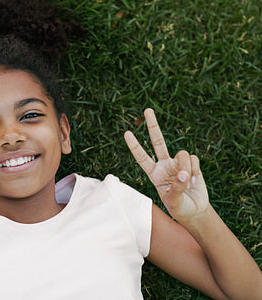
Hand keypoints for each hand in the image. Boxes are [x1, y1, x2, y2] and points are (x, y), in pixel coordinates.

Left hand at [124, 109, 209, 223]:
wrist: (195, 211)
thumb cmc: (179, 208)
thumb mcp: (173, 202)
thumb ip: (177, 188)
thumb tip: (184, 174)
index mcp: (154, 174)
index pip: (142, 157)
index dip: (135, 145)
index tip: (126, 133)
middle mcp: (164, 165)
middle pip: (158, 141)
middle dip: (153, 126)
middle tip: (147, 110)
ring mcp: (178, 163)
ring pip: (182, 154)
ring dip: (186, 167)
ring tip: (188, 182)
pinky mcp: (192, 164)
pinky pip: (193, 159)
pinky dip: (195, 170)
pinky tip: (194, 181)